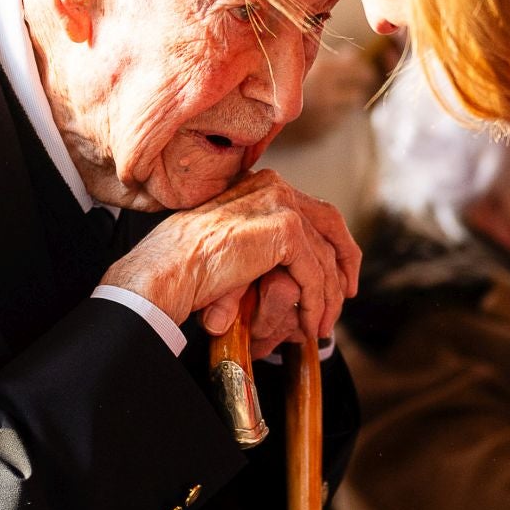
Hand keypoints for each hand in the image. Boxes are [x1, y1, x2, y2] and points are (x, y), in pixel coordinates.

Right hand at [102, 170, 359, 353]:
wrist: (165, 271)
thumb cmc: (185, 264)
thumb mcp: (230, 246)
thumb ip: (260, 246)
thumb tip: (287, 272)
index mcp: (259, 186)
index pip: (312, 210)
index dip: (331, 243)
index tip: (337, 275)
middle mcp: (273, 186)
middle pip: (330, 223)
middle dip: (344, 262)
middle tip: (344, 297)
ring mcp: (280, 203)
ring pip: (324, 254)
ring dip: (327, 294)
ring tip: (321, 323)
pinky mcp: (284, 229)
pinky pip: (315, 272)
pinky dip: (316, 300)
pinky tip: (311, 321)